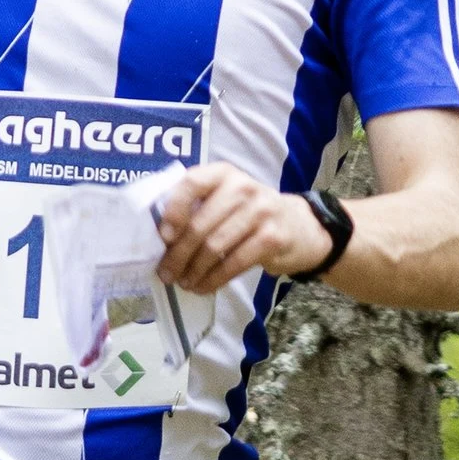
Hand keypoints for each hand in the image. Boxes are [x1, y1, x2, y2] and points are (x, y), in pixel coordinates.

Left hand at [149, 163, 328, 295]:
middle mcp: (242, 187)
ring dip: (194, 270)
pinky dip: (214, 279)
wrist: (299, 226)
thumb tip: (159, 238)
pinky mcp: (272, 237)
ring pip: (215, 246)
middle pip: (201, 224)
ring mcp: (260, 211)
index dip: (174, 210)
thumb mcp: (226, 198)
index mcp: (223, 173)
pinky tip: (204, 287)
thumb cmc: (249, 214)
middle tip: (166, 273)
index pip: (192, 183)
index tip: (163, 236)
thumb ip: (197, 206)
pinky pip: (234, 263)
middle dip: (178, 254)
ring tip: (184, 282)